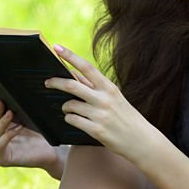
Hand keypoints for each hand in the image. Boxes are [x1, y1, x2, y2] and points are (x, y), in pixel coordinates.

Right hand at [0, 89, 61, 172]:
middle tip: (0, 101)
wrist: (50, 151)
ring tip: (11, 113)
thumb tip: (6, 92)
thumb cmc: (37, 133)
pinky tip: (17, 129)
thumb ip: (12, 108)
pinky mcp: (0, 159)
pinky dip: (7, 136)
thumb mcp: (23, 117)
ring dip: (2, 122)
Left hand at [44, 45, 159, 161]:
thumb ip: (94, 88)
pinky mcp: (96, 130)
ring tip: (68, 109)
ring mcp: (100, 115)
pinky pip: (72, 120)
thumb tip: (73, 74)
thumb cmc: (126, 117)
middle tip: (47, 82)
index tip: (57, 47)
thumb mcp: (114, 98)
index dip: (70, 56)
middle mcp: (104, 99)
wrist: (142, 141)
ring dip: (65, 106)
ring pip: (70, 105)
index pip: (87, 67)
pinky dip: (70, 119)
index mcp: (109, 87)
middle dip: (55, 82)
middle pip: (72, 85)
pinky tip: (75, 120)